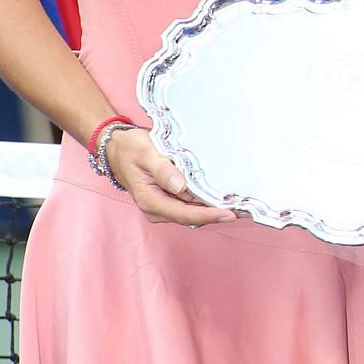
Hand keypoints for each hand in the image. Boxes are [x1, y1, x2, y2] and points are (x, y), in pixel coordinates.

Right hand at [104, 128, 238, 227]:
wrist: (117, 148)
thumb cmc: (130, 149)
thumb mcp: (146, 154)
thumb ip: (163, 169)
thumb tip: (179, 186)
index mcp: (150, 200)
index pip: (184, 213)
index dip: (208, 214)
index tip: (229, 213)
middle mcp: (157, 207)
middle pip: (192, 215)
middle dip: (217, 213)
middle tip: (246, 209)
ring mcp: (163, 204)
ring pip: (193, 211)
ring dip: (214, 208)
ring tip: (241, 203)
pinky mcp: (169, 198)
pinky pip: (190, 203)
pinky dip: (206, 201)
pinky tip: (224, 196)